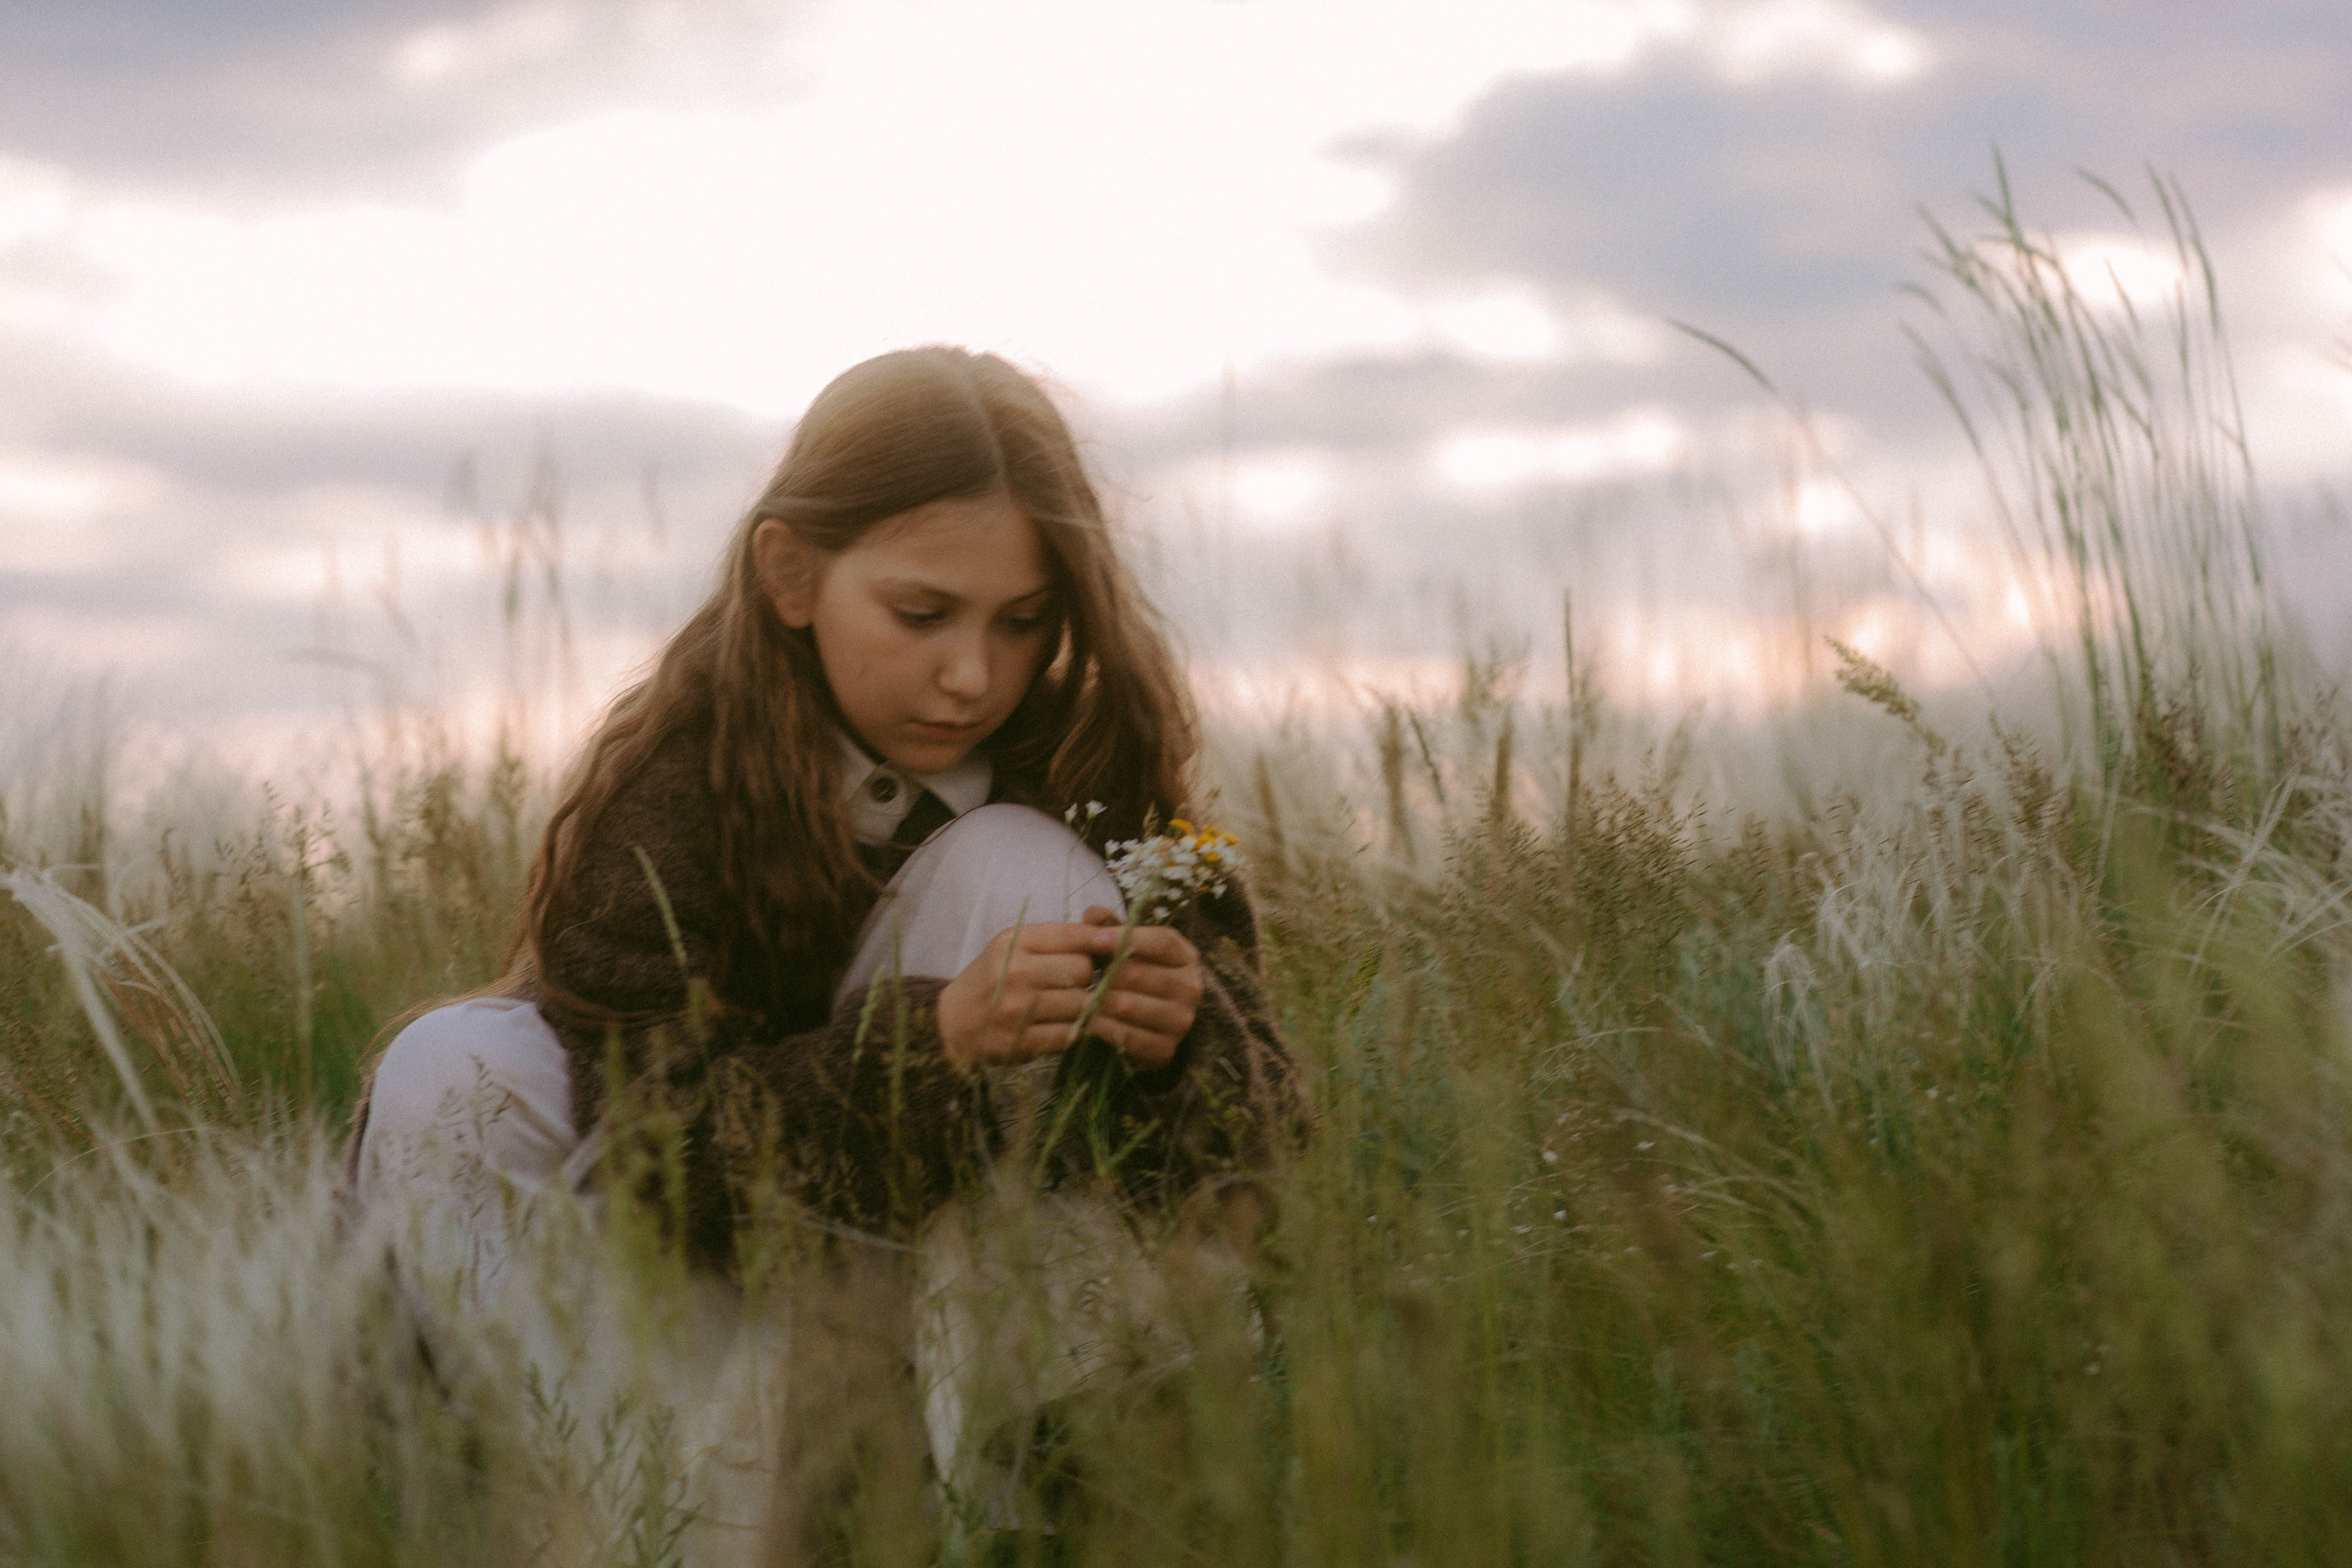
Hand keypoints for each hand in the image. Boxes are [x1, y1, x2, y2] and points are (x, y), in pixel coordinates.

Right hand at [936, 919, 1120, 1073]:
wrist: (952, 1023)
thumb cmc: (993, 981)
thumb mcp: (1014, 948)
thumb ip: (1056, 940)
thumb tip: (1110, 935)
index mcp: (1013, 942)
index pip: (1073, 935)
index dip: (1100, 941)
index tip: (1114, 947)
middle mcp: (1014, 972)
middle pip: (1082, 969)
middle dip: (1088, 977)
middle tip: (1078, 984)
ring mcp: (1016, 1009)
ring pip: (1080, 1003)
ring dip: (1084, 1007)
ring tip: (1074, 1006)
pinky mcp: (1020, 1041)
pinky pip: (1069, 1034)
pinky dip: (1073, 1031)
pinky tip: (1064, 1026)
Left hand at [1074, 905, 1201, 1070]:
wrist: (1140, 1027)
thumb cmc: (1130, 978)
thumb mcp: (1124, 949)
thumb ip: (1108, 927)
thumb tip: (1091, 913)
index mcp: (1186, 957)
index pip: (1161, 942)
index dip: (1125, 938)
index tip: (1093, 939)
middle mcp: (1191, 988)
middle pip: (1138, 974)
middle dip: (1103, 974)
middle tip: (1077, 975)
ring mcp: (1181, 1022)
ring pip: (1127, 1005)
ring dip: (1097, 1001)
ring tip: (1077, 996)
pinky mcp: (1166, 1050)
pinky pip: (1125, 1036)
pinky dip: (1101, 1027)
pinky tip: (1087, 1021)